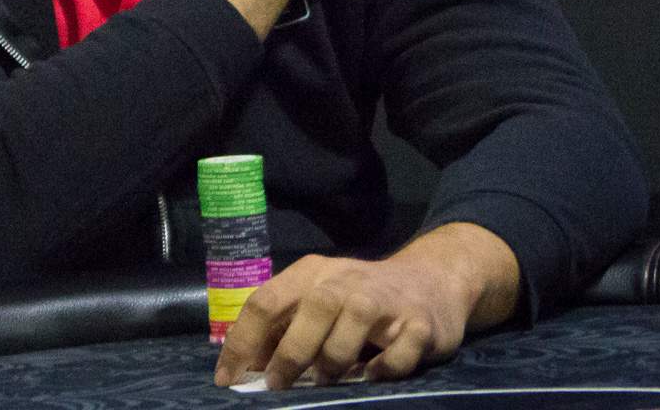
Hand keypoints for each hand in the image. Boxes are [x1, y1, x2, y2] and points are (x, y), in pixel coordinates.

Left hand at [211, 253, 468, 388]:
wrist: (431, 281)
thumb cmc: (359, 299)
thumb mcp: (317, 303)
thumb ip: (284, 328)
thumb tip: (245, 368)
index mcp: (312, 273)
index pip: (266, 302)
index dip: (242, 343)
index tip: (227, 379)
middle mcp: (346, 278)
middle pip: (311, 310)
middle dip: (289, 355)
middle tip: (277, 387)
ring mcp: (385, 298)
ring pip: (352, 328)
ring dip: (333, 364)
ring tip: (325, 382)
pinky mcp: (419, 322)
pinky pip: (398, 353)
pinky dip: (383, 370)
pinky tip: (374, 374)